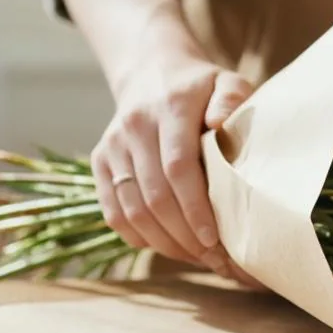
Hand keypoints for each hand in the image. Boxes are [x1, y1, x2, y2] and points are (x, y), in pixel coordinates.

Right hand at [91, 39, 253, 274]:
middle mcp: (134, 126)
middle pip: (154, 196)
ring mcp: (112, 146)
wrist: (151, 73)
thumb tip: (222, 123)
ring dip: (165, 243)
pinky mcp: (100, 162)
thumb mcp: (225, 81)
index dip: (194, 208)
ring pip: (132, 210)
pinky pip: (114, 213)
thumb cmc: (201, 88)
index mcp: (169, 107)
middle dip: (184, 235)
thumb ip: (233, 97)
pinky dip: (140, 237)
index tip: (214, 239)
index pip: (177, 167)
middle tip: (214, 259)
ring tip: (197, 259)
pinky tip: (168, 247)